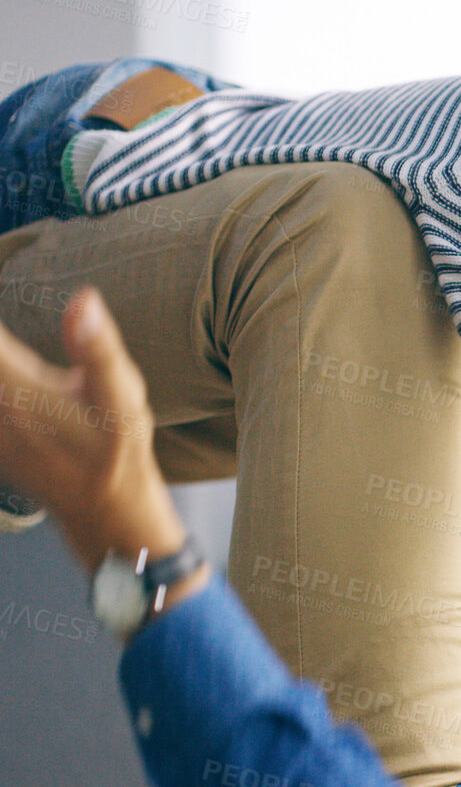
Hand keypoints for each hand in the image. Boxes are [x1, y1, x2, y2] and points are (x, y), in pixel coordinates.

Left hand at [0, 286, 190, 575]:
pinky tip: (18, 384)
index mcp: (16, 386)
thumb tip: (83, 298)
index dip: (0, 310)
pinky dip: (2, 386)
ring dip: (2, 363)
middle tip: (15, 344)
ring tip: (18, 361)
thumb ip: (97, 347)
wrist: (105, 514)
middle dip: (2, 349)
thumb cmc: (119, 453)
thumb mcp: (123, 399)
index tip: (3, 272)